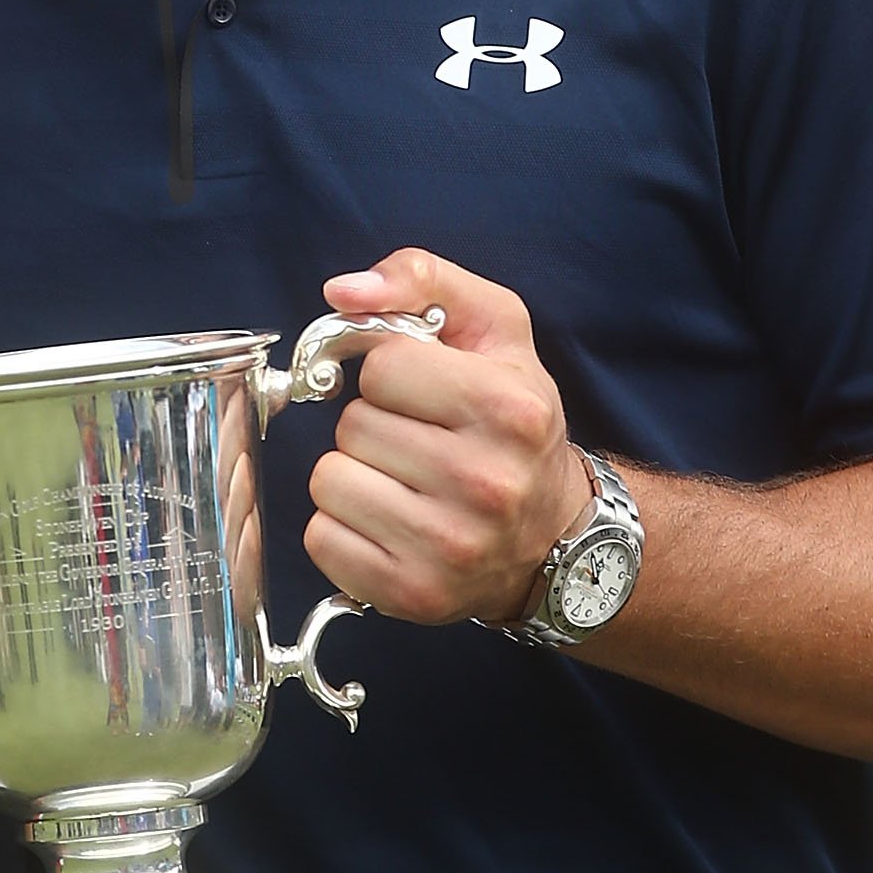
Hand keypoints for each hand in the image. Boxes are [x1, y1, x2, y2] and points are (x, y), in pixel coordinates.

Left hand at [305, 250, 593, 626]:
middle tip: (422, 443)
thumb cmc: (513, 425)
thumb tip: (342, 291)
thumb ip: (421, 279)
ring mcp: (448, 546)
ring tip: (407, 485)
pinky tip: (391, 525)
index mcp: (509, 408)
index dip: (393, 373)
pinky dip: (343, 528)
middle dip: (375, 426)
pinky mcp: (411, 593)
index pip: (382, 365)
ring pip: (329, 480)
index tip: (426, 393)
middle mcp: (486, 482)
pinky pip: (322, 538)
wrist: (551, 537)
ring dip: (355, 476)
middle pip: (353, 425)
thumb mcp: (494, 330)